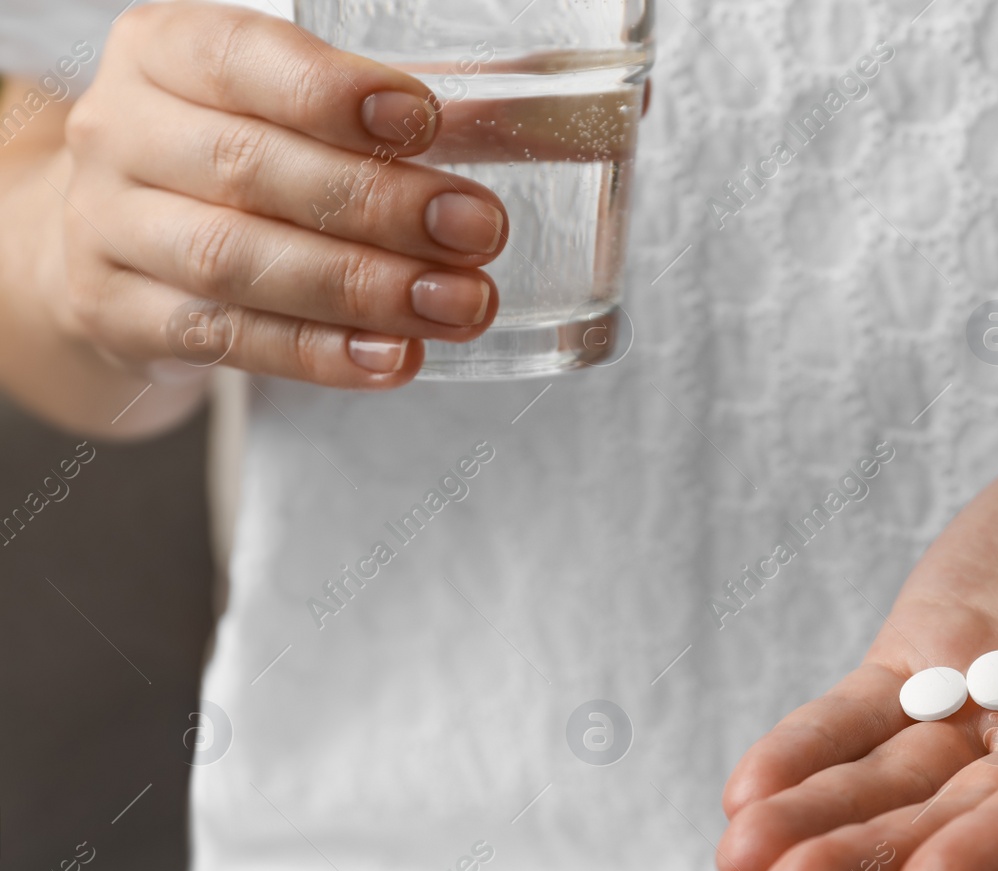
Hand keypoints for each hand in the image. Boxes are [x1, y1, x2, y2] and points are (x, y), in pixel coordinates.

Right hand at [45, 2, 507, 390]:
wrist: (107, 248)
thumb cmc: (234, 164)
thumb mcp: (292, 118)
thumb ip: (405, 122)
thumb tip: (556, 131)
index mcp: (164, 51)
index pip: (239, 57)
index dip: (332, 94)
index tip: (424, 121)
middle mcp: (121, 131)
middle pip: (249, 169)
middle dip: (378, 204)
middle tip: (478, 231)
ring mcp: (106, 227)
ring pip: (235, 260)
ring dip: (361, 288)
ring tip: (457, 304)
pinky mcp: (116, 316)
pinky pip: (226, 340)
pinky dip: (319, 354)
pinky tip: (394, 358)